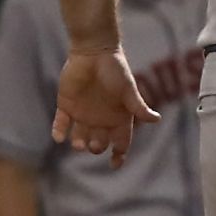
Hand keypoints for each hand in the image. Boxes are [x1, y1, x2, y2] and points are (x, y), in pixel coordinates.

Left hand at [52, 49, 158, 168]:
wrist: (94, 51)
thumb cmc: (115, 69)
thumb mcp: (129, 90)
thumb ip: (138, 107)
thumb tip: (157, 119)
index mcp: (118, 117)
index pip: (121, 142)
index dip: (119, 155)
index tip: (115, 164)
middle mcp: (101, 119)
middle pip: (99, 142)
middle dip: (97, 147)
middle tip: (96, 143)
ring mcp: (83, 113)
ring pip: (79, 137)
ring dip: (78, 143)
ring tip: (78, 143)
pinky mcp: (66, 105)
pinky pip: (61, 123)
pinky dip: (59, 131)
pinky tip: (58, 137)